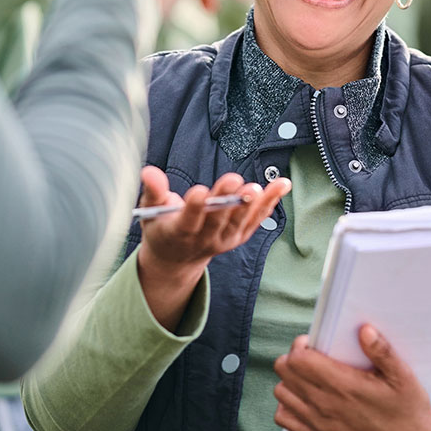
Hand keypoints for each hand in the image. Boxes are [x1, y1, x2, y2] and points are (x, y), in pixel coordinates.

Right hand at [136, 166, 289, 331]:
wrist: (177, 259)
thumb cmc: (162, 228)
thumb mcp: (150, 211)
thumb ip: (153, 191)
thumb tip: (148, 171)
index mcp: (178, 233)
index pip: (188, 221)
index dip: (194, 208)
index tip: (199, 192)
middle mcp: (203, 240)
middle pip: (217, 220)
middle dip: (226, 200)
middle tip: (234, 181)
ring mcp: (224, 240)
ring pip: (239, 222)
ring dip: (251, 204)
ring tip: (258, 187)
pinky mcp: (239, 237)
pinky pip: (256, 219)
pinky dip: (270, 203)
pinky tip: (282, 185)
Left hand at [273, 325, 430, 430]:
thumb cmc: (406, 408)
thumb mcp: (403, 376)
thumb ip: (382, 351)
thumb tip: (364, 330)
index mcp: (344, 386)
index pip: (298, 360)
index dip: (302, 345)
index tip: (316, 342)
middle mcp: (326, 406)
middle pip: (285, 372)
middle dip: (294, 357)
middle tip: (313, 355)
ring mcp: (319, 424)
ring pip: (281, 393)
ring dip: (290, 379)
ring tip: (310, 374)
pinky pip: (284, 419)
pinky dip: (288, 404)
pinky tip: (306, 397)